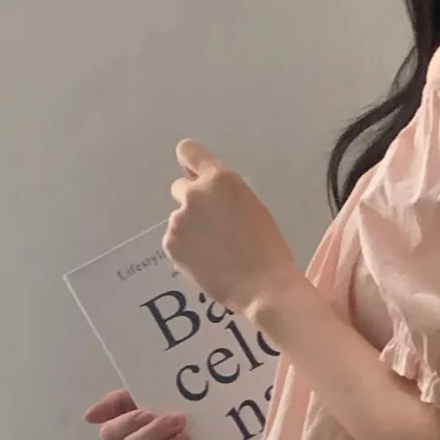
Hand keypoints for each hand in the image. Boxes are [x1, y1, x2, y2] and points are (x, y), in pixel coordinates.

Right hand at [84, 389, 190, 439]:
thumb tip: (89, 416)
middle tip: (177, 419)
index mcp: (129, 432)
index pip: (110, 433)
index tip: (146, 412)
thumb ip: (120, 400)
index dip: (124, 424)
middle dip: (152, 433)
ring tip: (185, 437)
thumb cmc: (181, 409)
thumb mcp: (153, 394)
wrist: (219, 429)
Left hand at [164, 140, 304, 318]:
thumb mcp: (252, 207)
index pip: (189, 151)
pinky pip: (175, 242)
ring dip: (191, 230)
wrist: (264, 288)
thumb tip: (207, 194)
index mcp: (220, 180)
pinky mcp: (171, 245)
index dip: (191, 164)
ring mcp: (178, 220)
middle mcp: (194, 194)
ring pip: (180, 220)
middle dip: (192, 203)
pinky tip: (208, 264)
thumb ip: (225, 194)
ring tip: (216, 253)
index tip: (194, 176)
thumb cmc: (268, 248)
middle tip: (214, 227)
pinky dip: (187, 251)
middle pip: (180, 188)